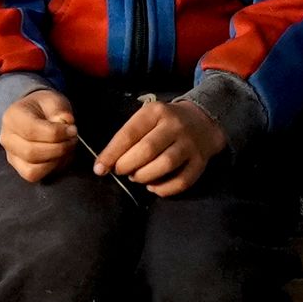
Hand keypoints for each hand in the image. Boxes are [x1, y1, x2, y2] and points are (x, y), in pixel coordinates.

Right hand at [0, 88, 77, 183]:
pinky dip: (50, 169)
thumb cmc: (44, 108)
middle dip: (59, 149)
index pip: (32, 130)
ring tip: (66, 148)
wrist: (35, 114)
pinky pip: (33, 175)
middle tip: (72, 140)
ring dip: (55, 161)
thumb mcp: (53, 100)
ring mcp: (10, 154)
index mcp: (12, 116)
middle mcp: (6, 137)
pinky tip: (58, 157)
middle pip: (31, 152)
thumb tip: (66, 122)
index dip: (57, 133)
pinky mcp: (18, 166)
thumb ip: (59, 109)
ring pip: (32, 168)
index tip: (72, 130)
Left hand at [95, 96, 224, 197]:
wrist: (203, 121)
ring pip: (165, 165)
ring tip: (137, 177)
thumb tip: (106, 163)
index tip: (99, 169)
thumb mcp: (147, 118)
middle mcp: (174, 126)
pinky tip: (153, 187)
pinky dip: (164, 189)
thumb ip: (128, 136)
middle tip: (121, 171)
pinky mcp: (201, 161)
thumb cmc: (165, 122)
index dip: (112, 153)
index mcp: (155, 112)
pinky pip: (183, 181)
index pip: (129, 133)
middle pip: (147, 150)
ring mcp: (190, 144)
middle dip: (128, 165)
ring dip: (145, 176)